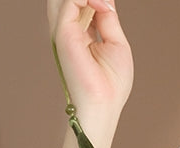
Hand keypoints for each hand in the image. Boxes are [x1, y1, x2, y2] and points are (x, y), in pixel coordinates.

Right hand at [48, 0, 133, 128]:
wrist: (103, 104)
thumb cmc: (112, 83)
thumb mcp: (116, 43)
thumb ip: (108, 17)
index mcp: (81, 33)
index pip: (83, 3)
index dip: (96, 0)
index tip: (108, 4)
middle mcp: (69, 30)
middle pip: (71, 0)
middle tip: (103, 2)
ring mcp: (64, 30)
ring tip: (101, 2)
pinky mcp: (62, 33)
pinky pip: (71, 1)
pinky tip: (100, 4)